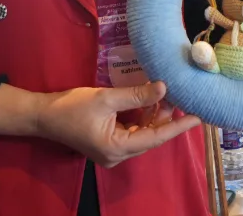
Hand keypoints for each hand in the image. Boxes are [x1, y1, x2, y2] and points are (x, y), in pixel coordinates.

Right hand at [35, 81, 200, 167]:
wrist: (43, 114)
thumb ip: (137, 95)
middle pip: (150, 136)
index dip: (178, 126)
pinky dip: (142, 116)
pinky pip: (132, 130)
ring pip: (143, 133)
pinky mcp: (108, 142)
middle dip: (166, 117)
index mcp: (117, 149)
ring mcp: (113, 150)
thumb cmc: (72, 107)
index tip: (199, 117)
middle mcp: (117, 155)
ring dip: (154, 115)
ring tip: (169, 94)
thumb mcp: (107, 98)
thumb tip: (164, 88)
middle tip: (184, 97)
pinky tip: (151, 100)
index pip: (155, 138)